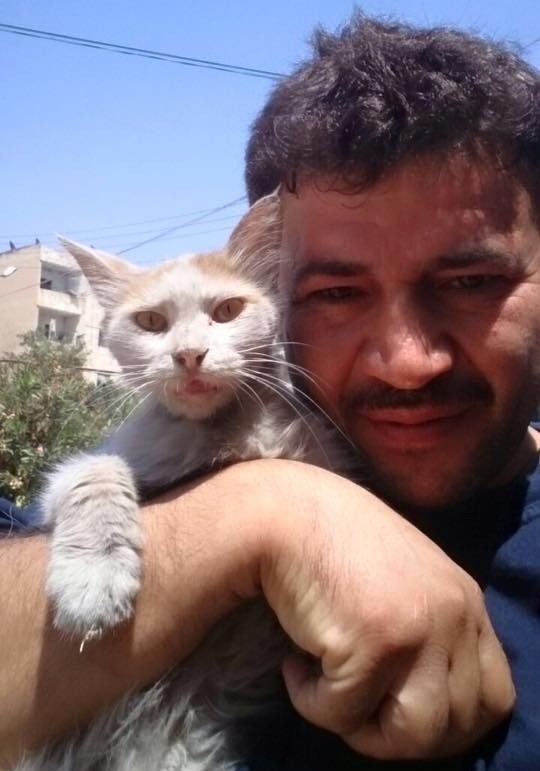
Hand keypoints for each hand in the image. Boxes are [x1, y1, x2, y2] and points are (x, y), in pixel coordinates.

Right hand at [253, 459, 514, 758]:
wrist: (284, 512)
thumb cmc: (333, 543)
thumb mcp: (405, 582)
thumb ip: (430, 630)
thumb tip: (428, 701)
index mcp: (466, 601)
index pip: (493, 698)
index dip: (449, 726)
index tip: (397, 715)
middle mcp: (454, 615)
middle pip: (453, 726)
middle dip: (397, 733)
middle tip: (352, 701)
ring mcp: (418, 628)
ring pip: (410, 736)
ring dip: (359, 726)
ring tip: (325, 688)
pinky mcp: (374, 642)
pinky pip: (342, 714)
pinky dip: (310, 701)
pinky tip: (294, 663)